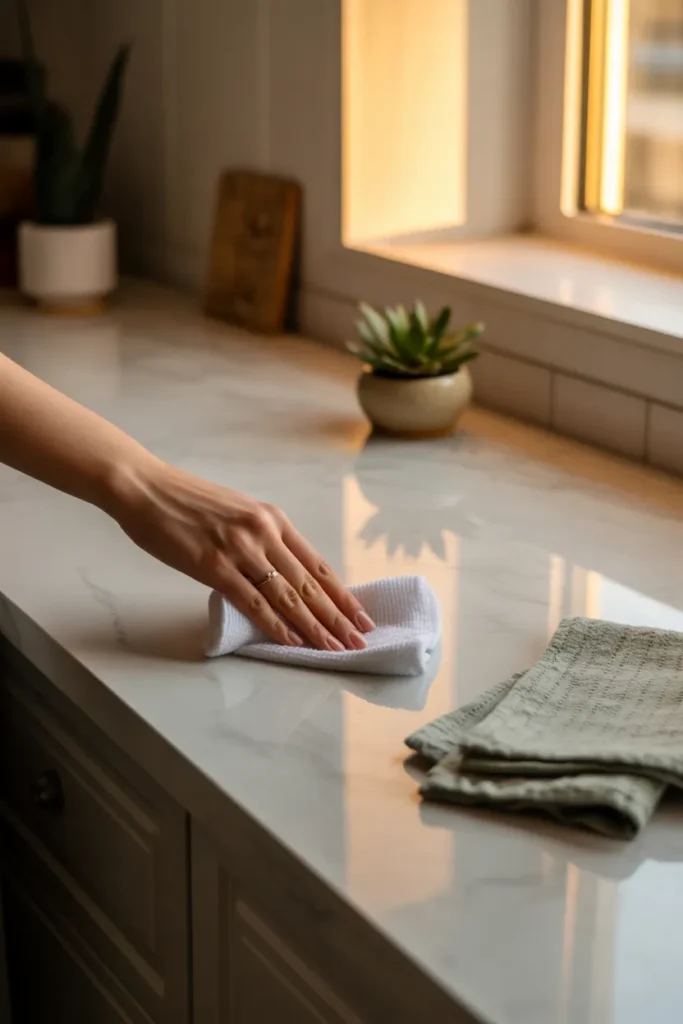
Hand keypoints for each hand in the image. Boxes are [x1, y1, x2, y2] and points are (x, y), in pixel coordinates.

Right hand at [109, 457, 374, 650]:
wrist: (146, 488)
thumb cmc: (187, 501)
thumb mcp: (238, 511)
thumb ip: (262, 537)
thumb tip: (282, 570)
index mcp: (273, 518)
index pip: (317, 564)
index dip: (341, 594)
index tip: (361, 615)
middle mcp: (264, 532)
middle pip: (309, 583)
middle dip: (337, 616)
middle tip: (360, 640)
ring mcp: (240, 549)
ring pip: (287, 595)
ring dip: (313, 626)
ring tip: (334, 647)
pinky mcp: (214, 565)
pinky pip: (252, 601)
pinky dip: (274, 624)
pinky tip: (291, 641)